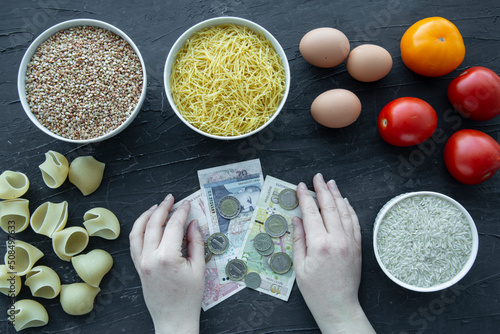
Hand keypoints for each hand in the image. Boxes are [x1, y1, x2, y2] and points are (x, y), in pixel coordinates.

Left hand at [129, 194, 205, 333]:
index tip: (187, 204)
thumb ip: (195, 242)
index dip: (181, 212)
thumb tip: (192, 223)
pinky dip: (138, 230)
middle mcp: (150, 258)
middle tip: (171, 199)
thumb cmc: (189, 298)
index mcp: (167, 257)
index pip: (173, 226)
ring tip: (157, 207)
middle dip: (163, 208)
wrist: (174, 319)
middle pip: (154, 224)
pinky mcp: (138, 268)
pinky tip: (146, 224)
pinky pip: (134, 243)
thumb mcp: (199, 268)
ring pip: (138, 231)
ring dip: (146, 216)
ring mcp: (141, 263)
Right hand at [292, 174, 374, 333]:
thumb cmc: (316, 290)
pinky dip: (349, 210)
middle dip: (322, 189)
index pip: (311, 213)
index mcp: (319, 244)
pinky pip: (354, 223)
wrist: (338, 306)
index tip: (300, 186)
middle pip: (329, 207)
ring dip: (337, 195)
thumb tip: (297, 219)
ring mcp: (350, 242)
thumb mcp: (299, 266)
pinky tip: (345, 202)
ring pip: (344, 212)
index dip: (305, 197)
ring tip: (331, 183)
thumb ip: (298, 239)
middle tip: (317, 177)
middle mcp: (337, 240)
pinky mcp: (357, 247)